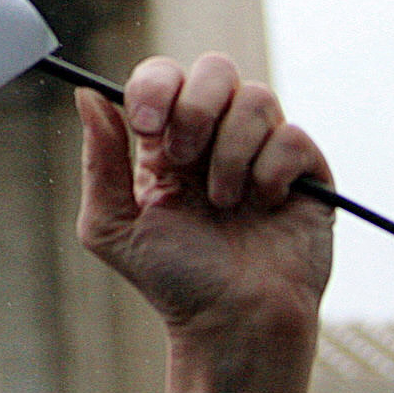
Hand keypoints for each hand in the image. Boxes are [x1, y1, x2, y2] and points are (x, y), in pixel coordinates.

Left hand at [77, 53, 332, 392]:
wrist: (232, 323)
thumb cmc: (173, 279)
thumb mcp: (113, 225)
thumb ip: (100, 160)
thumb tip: (86, 95)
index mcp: (168, 139)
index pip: (164, 76)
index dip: (155, 87)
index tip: (147, 126)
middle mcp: (217, 136)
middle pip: (215, 68)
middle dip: (196, 107)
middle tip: (183, 158)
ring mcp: (263, 150)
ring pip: (256, 97)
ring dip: (231, 151)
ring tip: (222, 201)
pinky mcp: (307, 173)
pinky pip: (293, 137)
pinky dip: (270, 170)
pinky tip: (262, 205)